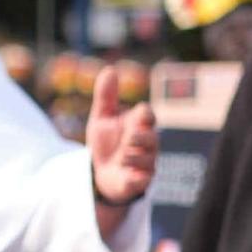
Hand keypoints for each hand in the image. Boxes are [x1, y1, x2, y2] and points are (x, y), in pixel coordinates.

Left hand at [86, 66, 157, 207]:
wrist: (99, 172)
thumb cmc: (106, 142)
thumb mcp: (102, 118)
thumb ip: (106, 96)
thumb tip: (109, 69)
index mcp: (139, 125)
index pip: (148, 115)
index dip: (144, 115)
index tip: (138, 114)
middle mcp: (146, 144)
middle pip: (152, 138)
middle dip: (141, 137)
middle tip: (129, 138)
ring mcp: (144, 164)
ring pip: (147, 160)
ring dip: (135, 157)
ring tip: (123, 157)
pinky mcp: (138, 182)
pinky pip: (142, 181)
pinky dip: (136, 178)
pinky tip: (128, 174)